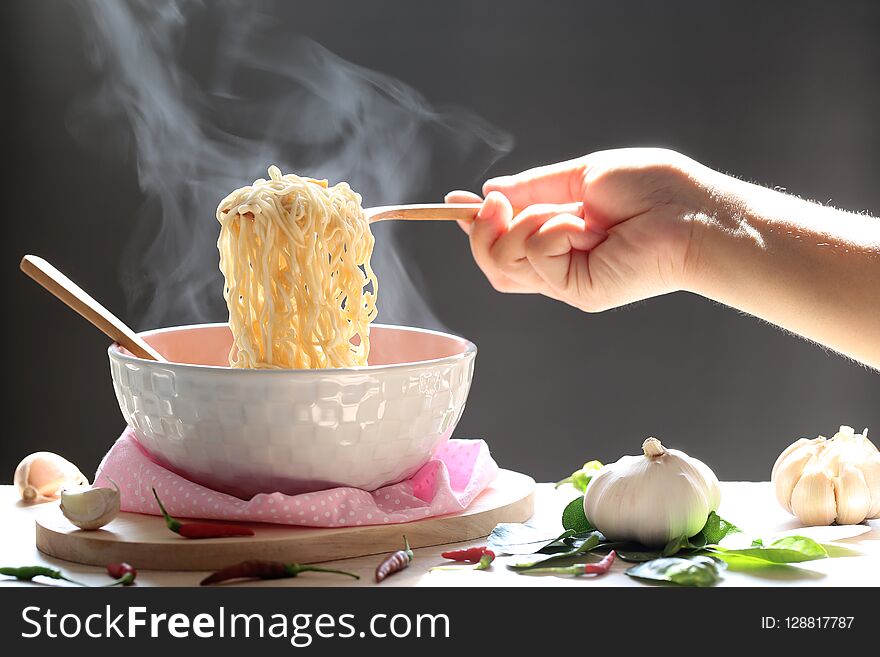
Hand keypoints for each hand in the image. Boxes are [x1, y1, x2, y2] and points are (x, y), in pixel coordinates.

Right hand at [446, 148, 714, 311]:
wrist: (691, 211)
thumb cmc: (651, 189)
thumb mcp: (581, 177)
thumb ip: (534, 187)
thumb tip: (488, 192)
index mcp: (559, 239)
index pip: (504, 245)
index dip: (476, 227)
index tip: (456, 202)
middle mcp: (558, 265)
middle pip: (492, 261)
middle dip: (483, 229)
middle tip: (498, 204)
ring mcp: (566, 281)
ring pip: (503, 262)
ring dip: (522, 224)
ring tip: (565, 213)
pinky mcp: (577, 291)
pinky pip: (536, 256)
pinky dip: (552, 230)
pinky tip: (586, 226)